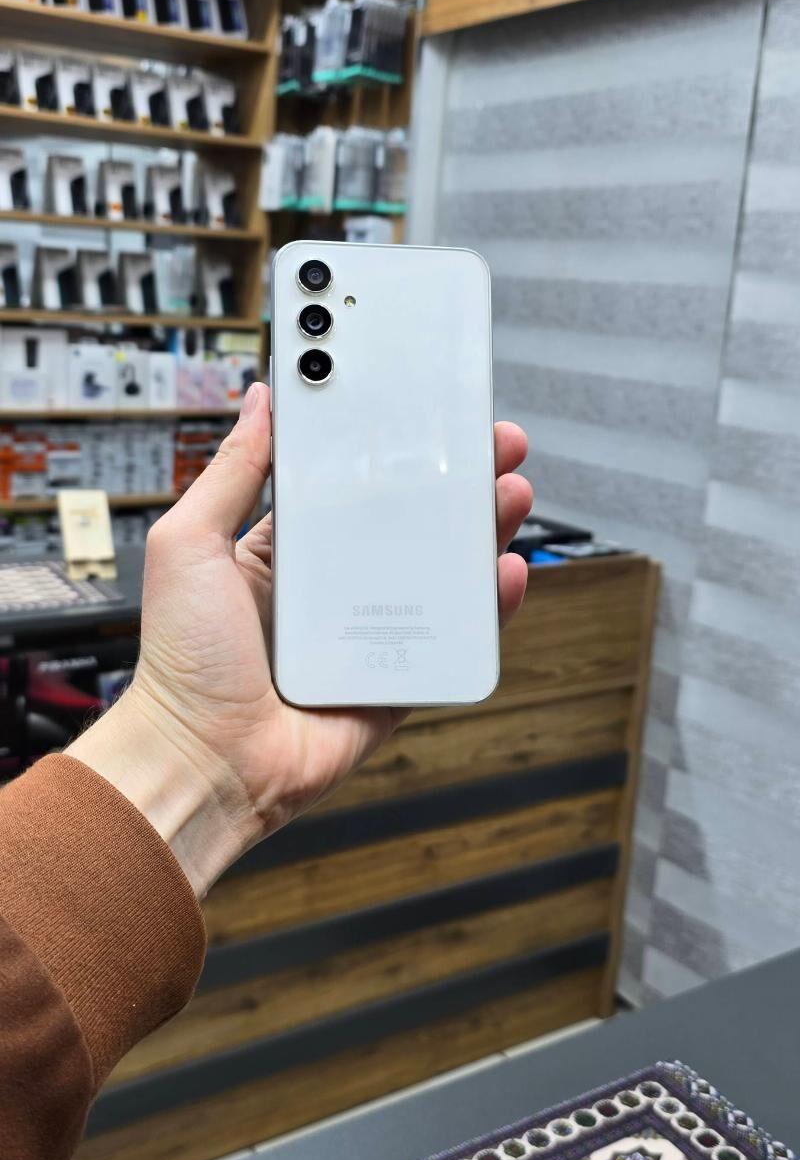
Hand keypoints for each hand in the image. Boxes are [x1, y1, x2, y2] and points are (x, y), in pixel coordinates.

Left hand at [69, 382, 531, 895]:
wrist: (204, 759)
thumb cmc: (181, 660)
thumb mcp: (190, 542)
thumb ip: (231, 471)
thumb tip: (260, 400)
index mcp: (286, 553)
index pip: (353, 486)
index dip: (394, 450)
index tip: (427, 412)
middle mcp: (332, 590)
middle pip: (411, 523)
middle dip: (457, 482)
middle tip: (494, 444)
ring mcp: (369, 636)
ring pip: (441, 575)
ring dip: (482, 532)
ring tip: (510, 494)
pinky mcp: (396, 682)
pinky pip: (452, 641)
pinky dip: (485, 609)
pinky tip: (503, 573)